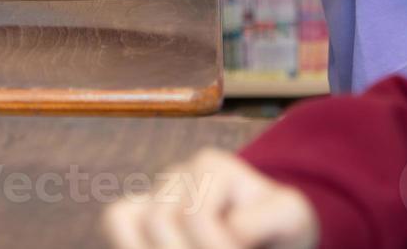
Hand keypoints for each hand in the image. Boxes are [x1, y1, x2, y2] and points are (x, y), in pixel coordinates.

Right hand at [102, 148, 317, 248]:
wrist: (269, 236)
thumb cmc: (279, 229)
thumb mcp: (290, 219)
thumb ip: (265, 218)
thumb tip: (228, 227)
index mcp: (215, 166)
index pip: (196, 216)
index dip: (220, 246)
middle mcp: (177, 174)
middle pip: (157, 218)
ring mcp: (152, 193)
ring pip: (123, 216)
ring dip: (160, 248)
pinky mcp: (135, 213)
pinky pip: (116, 219)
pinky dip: (131, 244)